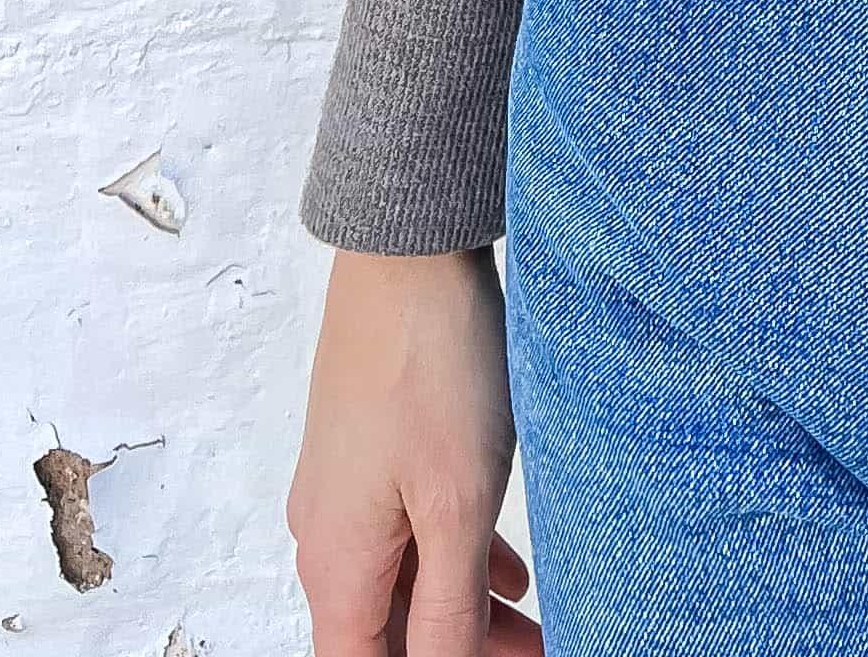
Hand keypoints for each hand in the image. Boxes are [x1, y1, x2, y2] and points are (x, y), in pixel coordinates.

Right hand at [287, 247, 543, 656]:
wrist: (408, 250)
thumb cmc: (429, 365)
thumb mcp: (455, 505)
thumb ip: (449, 607)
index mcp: (336, 564)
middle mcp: (328, 533)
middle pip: (390, 629)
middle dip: (462, 648)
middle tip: (539, 650)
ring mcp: (348, 485)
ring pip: (408, 576)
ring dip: (468, 606)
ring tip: (538, 620)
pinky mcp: (375, 443)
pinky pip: (413, 525)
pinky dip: (459, 555)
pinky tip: (509, 567)